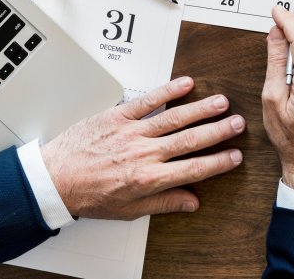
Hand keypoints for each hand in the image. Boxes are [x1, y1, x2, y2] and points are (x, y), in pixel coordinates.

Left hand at [40, 76, 244, 219]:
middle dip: (218, 131)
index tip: (234, 156)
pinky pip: (148, 101)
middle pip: (191, 139)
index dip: (218, 162)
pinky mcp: (118, 116)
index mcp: (148, 179)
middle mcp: (144, 154)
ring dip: (201, 109)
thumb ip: (163, 203)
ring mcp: (132, 133)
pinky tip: (186, 84)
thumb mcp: (128, 210)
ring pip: (175, 118)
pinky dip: (168, 91)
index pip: (194, 169)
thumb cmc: (88, 195)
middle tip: (238, 123)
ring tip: (222, 103)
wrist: (55, 179)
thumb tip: (190, 202)